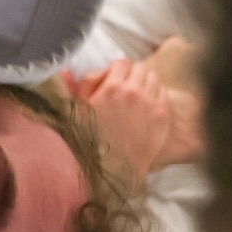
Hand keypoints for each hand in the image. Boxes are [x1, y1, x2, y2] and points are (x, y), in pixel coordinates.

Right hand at [63, 35, 204, 180]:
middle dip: (131, 75)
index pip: (122, 62)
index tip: (113, 79)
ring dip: (145, 83)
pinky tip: (146, 106)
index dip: (116, 70)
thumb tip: (68, 69)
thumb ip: (76, 87)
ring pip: (153, 78)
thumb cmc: (90, 141)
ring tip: (136, 96)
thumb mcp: (76, 112)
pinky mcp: (162, 116)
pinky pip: (163, 93)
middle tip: (125, 87)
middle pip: (140, 68)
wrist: (112, 169)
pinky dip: (155, 95)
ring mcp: (151, 104)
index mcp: (112, 88)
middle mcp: (134, 92)